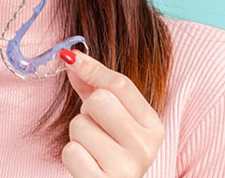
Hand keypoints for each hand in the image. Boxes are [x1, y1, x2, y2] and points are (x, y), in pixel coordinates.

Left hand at [59, 49, 165, 177]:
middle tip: (95, 128)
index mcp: (153, 126)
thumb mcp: (112, 118)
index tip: (71, 59)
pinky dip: (72, 156)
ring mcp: (127, 168)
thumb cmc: (110, 151)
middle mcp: (145, 147)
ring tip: (92, 149)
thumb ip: (94, 85)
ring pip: (80, 125)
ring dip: (77, 135)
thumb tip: (71, 57)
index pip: (120, 84)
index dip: (92, 69)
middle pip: (99, 100)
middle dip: (87, 111)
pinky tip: (87, 165)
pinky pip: (71, 152)